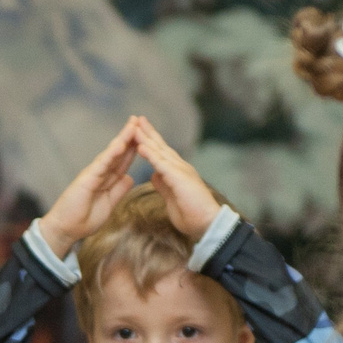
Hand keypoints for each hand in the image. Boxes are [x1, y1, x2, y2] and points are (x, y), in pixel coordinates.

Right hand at [37, 118, 150, 259]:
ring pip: (111, 153)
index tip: (147, 134)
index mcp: (107, 178)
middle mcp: (100, 172)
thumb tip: (130, 177)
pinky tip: (121, 144)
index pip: (124, 159)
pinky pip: (102, 164)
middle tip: (140, 118)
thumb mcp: (109, 204)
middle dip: (130, 135)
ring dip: (123, 138)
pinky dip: (111, 154)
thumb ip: (119, 190)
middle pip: (119, 151)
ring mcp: (93, 173)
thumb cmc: (84, 218)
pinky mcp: (86, 179)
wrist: (66, 229)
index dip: (135, 146)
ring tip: (133, 124)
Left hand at [132, 121, 221, 237]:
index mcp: (177, 172)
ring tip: (135, 127)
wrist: (207, 224)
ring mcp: (180, 171)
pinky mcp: (180, 179)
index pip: (161, 153)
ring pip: (160, 152)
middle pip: (160, 146)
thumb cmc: (192, 214)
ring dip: (147, 139)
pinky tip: (141, 147)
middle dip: (148, 132)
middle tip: (136, 118)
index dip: (150, 141)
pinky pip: (162, 165)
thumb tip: (154, 175)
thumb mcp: (171, 197)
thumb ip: (163, 184)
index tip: (138, 130)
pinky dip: (151, 155)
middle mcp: (179, 167)